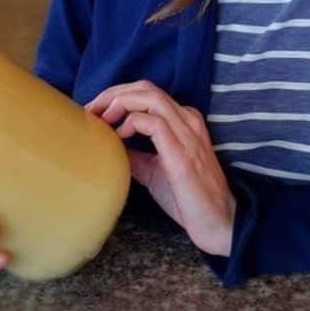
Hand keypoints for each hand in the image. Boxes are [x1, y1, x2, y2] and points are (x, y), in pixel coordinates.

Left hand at [85, 80, 235, 256]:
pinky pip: (155, 123)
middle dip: (113, 94)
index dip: (117, 95)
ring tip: (102, 118)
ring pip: (150, 97)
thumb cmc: (188, 197)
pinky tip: (120, 136)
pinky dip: (132, 123)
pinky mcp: (182, 155)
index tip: (95, 110)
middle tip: (90, 109)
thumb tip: (108, 146)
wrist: (218, 222)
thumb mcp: (154, 170)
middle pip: (146, 88)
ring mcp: (187, 134)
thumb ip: (136, 155)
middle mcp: (187, 120)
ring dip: (120, 103)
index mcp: (183, 120)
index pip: (147, 92)